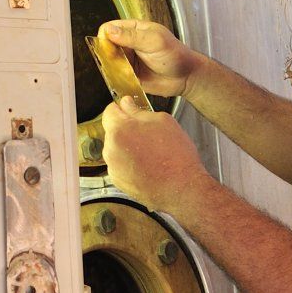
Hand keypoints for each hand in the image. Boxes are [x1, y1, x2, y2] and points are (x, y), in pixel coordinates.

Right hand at [101, 19, 201, 98]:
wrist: (186, 78)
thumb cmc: (175, 55)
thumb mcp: (154, 41)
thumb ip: (132, 36)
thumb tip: (109, 31)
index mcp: (133, 29)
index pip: (108, 28)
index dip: (105, 37)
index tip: (110, 48)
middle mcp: (128, 44)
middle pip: (105, 46)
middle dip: (107, 55)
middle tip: (119, 62)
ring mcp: (127, 60)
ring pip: (108, 62)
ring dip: (112, 68)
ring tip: (127, 72)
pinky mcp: (128, 76)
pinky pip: (115, 77)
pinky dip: (116, 79)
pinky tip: (127, 80)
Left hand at [101, 98, 207, 212]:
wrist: (182, 188)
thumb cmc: (176, 155)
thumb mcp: (163, 121)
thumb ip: (138, 110)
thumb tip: (127, 104)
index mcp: (119, 130)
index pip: (109, 111)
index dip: (121, 108)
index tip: (130, 110)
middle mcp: (110, 148)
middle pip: (112, 130)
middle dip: (126, 128)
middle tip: (147, 134)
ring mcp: (112, 166)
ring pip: (115, 147)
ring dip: (127, 146)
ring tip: (149, 152)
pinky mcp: (117, 180)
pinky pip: (119, 164)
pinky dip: (128, 162)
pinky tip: (146, 165)